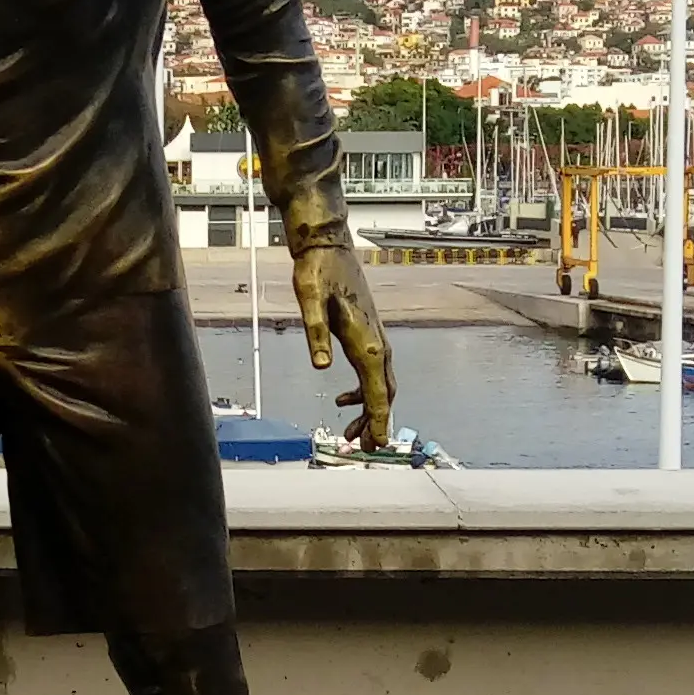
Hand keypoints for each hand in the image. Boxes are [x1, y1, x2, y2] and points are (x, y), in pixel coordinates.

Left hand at [289, 242, 394, 449]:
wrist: (328, 247)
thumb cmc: (318, 271)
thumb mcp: (309, 301)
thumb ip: (316, 334)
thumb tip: (322, 366)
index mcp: (367, 343)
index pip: (378, 392)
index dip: (380, 421)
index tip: (380, 443)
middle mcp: (377, 344)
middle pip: (384, 394)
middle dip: (377, 422)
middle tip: (366, 447)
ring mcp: (375, 339)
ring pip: (380, 385)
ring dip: (369, 410)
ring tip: (352, 433)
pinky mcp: (366, 334)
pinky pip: (372, 372)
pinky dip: (362, 391)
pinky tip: (343, 398)